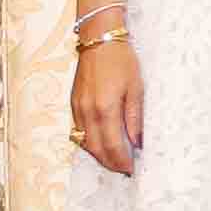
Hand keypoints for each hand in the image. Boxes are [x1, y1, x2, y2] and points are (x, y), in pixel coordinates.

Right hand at [70, 37, 144, 176]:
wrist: (99, 40)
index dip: (121, 161)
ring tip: (114, 159)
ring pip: (85, 142)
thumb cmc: (121, 61)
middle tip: (123, 169)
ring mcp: (77, 108)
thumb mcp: (136, 88)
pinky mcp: (73, 104)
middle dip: (109, 163)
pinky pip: (78, 131)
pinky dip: (89, 142)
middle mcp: (87, 112)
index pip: (112, 146)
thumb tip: (137, 142)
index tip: (131, 169)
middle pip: (96, 149)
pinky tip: (100, 142)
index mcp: (105, 109)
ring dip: (98, 155)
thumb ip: (135, 117)